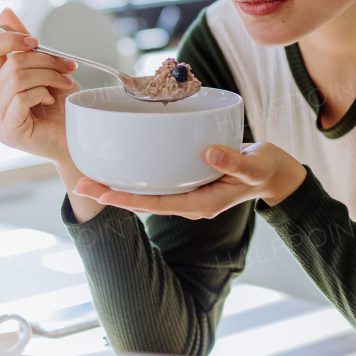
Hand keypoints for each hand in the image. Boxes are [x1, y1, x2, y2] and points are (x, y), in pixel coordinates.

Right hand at [0, 8, 81, 164]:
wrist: (79, 138)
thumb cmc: (65, 107)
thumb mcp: (46, 68)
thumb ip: (25, 45)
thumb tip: (5, 13)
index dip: (10, 37)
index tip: (36, 41)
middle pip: (11, 62)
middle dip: (45, 60)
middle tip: (67, 67)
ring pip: (16, 77)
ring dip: (47, 76)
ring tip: (62, 84)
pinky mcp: (8, 131)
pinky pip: (21, 97)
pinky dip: (41, 93)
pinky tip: (49, 102)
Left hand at [72, 142, 307, 218]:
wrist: (276, 173)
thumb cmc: (267, 170)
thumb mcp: (256, 166)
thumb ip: (234, 162)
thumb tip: (209, 152)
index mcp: (201, 204)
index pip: (157, 203)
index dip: (128, 199)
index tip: (103, 193)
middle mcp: (189, 201)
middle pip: (142, 201)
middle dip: (111, 193)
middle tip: (79, 184)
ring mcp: (187, 192)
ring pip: (146, 192)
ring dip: (118, 185)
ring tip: (89, 176)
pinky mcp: (188, 181)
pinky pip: (156, 182)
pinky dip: (136, 175)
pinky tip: (121, 164)